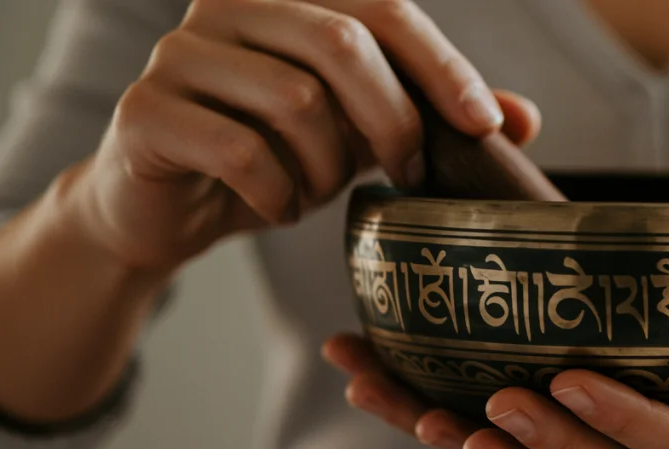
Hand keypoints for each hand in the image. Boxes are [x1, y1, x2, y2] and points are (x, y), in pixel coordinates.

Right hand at [74, 0, 538, 270]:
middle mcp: (229, 4)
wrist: (169, 207)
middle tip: (409, 173)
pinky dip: (278, 193)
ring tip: (319, 191)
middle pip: (342, 43)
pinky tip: (279, 207)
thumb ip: (431, 115)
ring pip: (296, 99)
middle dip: (393, 120)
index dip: (441, 64)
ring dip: (328, 166)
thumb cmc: (275, 155)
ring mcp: (180, 52)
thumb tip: (523, 119)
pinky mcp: (145, 110)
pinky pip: (240, 150)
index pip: (382, 8)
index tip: (483, 125)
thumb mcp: (362, 131)